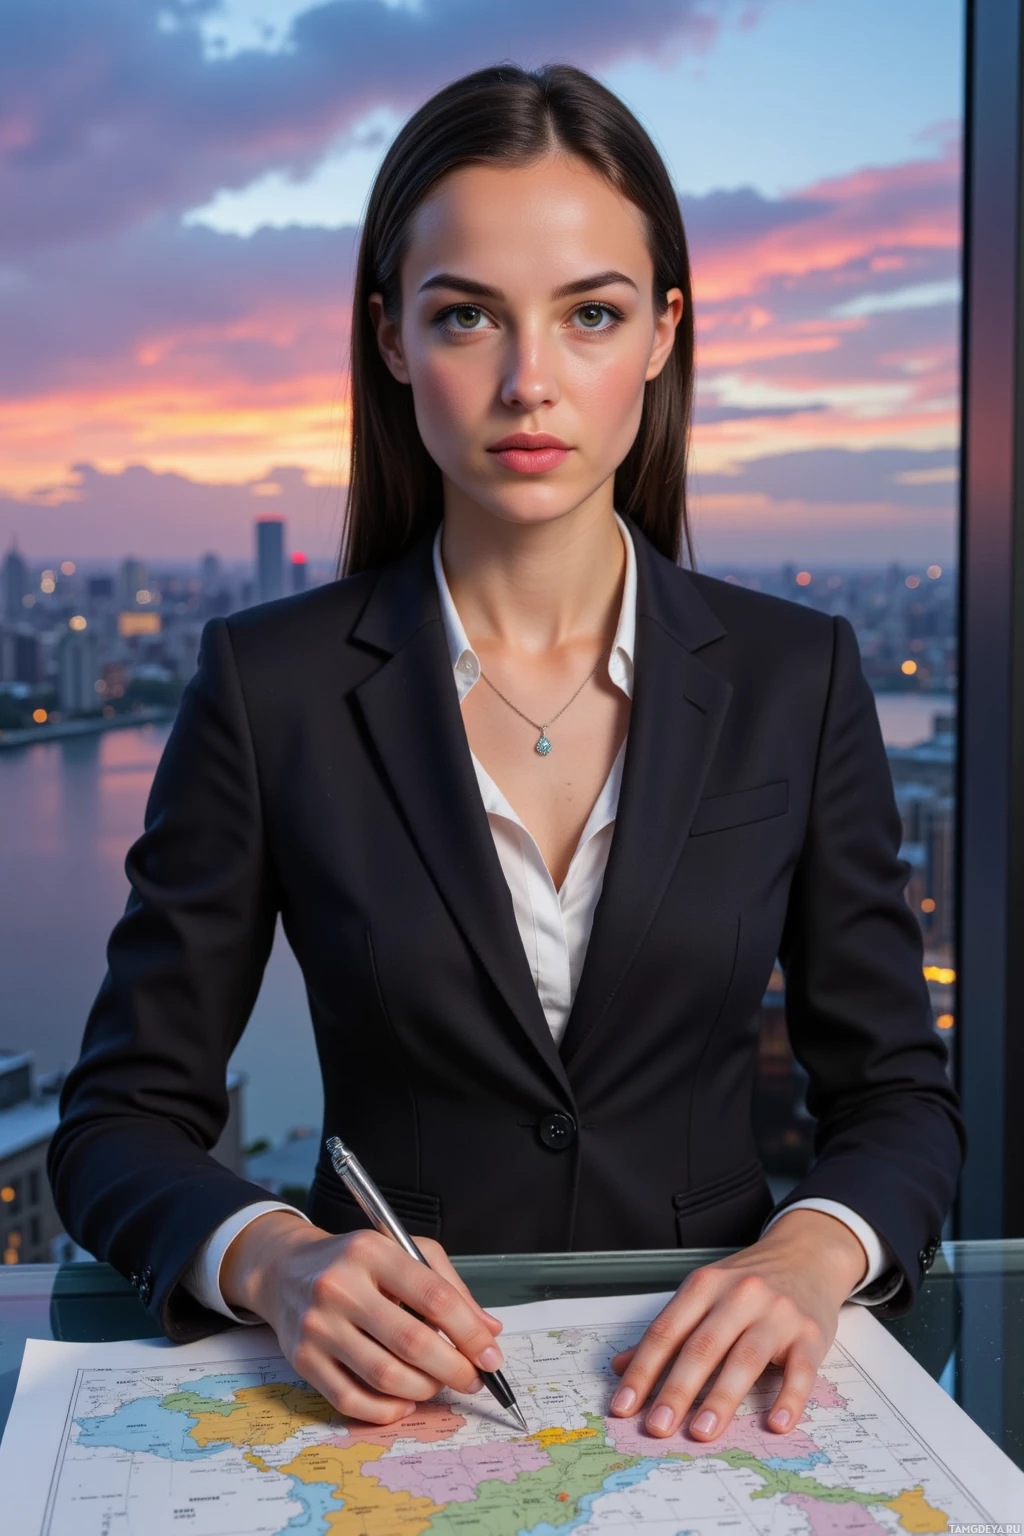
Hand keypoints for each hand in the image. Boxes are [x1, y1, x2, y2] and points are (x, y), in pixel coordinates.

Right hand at [218, 1211, 504, 1423]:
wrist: (285, 1270)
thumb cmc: (355, 1262)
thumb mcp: (404, 1252)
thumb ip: (449, 1287)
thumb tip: (489, 1332)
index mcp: (371, 1251)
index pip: (434, 1297)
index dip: (469, 1333)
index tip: (491, 1356)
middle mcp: (340, 1286)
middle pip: (411, 1342)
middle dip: (453, 1368)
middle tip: (471, 1379)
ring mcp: (317, 1325)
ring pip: (384, 1375)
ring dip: (423, 1389)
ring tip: (437, 1384)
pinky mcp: (302, 1359)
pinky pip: (351, 1399)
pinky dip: (386, 1409)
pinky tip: (404, 1399)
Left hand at [608, 1208, 867, 1441]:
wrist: (806, 1254)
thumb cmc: (748, 1282)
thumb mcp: (704, 1293)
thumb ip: (668, 1330)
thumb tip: (620, 1366)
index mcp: (705, 1285)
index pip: (666, 1331)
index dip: (642, 1370)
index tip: (623, 1406)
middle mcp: (740, 1295)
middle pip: (702, 1346)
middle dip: (676, 1390)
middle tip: (657, 1427)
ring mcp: (777, 1313)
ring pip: (745, 1358)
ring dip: (721, 1398)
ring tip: (701, 1432)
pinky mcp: (810, 1334)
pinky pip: (801, 1370)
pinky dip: (789, 1398)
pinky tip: (776, 1424)